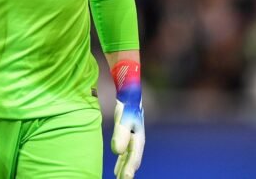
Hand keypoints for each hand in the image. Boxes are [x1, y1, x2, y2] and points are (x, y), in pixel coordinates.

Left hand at [110, 60, 144, 178]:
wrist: (129, 86)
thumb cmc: (127, 102)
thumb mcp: (123, 117)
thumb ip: (120, 134)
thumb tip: (117, 152)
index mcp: (138, 135)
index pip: (134, 155)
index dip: (130, 167)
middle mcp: (137, 136)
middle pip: (133, 157)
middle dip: (128, 170)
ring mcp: (133, 133)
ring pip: (129, 154)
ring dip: (124, 165)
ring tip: (119, 177)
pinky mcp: (127, 130)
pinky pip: (125, 148)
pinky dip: (122, 157)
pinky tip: (117, 162)